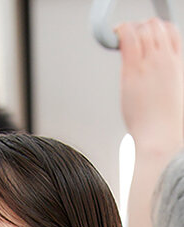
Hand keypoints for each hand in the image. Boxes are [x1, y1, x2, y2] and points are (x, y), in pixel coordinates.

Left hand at [118, 18, 183, 152]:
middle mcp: (165, 59)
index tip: (146, 36)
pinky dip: (120, 31)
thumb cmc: (164, 124)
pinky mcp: (133, 70)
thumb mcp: (173, 94)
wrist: (160, 136)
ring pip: (142, 28)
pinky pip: (127, 38)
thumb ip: (165, 79)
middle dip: (141, 27)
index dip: (157, 29)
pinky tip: (114, 35)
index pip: (171, 31)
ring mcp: (149, 63)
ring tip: (121, 39)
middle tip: (130, 38)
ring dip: (130, 28)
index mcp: (177, 64)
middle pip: (155, 26)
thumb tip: (158, 80)